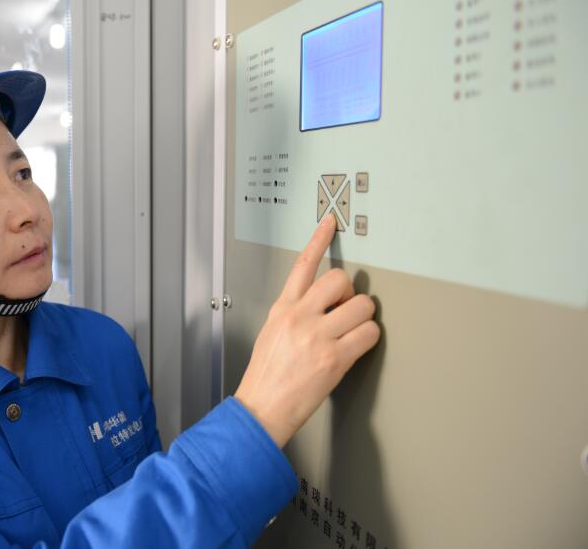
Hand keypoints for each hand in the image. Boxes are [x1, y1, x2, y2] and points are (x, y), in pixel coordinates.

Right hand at [233, 212, 379, 448]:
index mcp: (283, 308)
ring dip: (363, 318)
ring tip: (350, 333)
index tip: (330, 223)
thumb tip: (323, 304)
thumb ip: (295, 313)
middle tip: (345, 312)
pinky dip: (368, 339)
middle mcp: (300, 316)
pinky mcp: (334, 358)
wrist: (262, 407)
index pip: (303, 264)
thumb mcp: (271, 333)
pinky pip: (369, 334)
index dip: (319, 240)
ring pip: (363, 306)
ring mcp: (317, 336)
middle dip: (350, 295)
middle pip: (341, 280)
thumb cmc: (265, 376)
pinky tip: (355, 348)